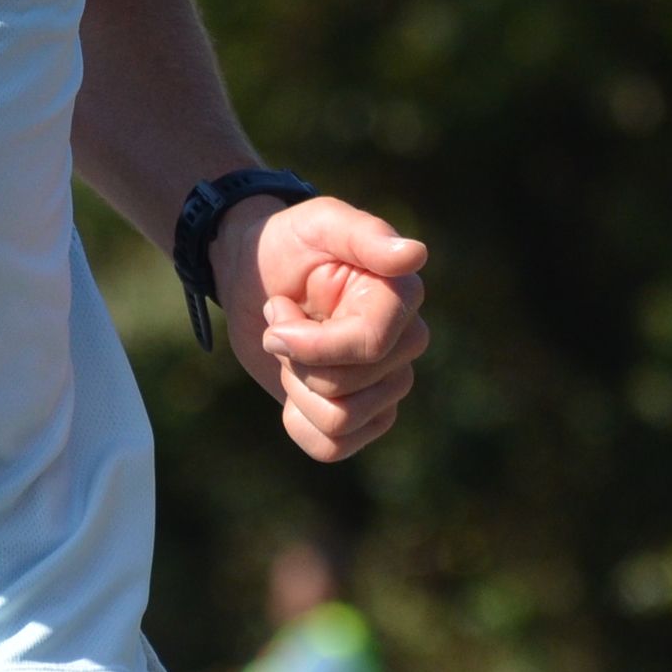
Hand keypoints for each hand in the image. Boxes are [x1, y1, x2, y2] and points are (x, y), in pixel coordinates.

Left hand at [217, 195, 427, 460]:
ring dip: (295, 387)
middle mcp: (405, 346)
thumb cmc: (290, 243)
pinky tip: (292, 386)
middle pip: (348, 389)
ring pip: (339, 421)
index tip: (276, 309)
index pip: (368, 346)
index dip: (311, 343)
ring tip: (289, 350)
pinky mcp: (362, 417)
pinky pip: (331, 447)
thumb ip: (364, 235)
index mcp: (401, 298)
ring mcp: (387, 386)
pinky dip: (298, 422)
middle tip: (283, 319)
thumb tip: (415, 256)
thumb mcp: (319, 223)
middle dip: (296, 359)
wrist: (257, 273)